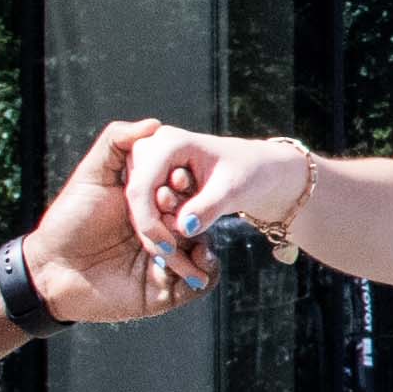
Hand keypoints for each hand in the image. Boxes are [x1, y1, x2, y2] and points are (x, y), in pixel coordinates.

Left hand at [11, 119, 197, 327]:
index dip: (184, 185)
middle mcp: (161, 232)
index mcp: (149, 206)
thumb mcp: (91, 175)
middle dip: (191, 214)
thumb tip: (153, 123)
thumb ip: (116, 143)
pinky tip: (196, 264)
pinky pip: (201, 283)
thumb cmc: (67, 220)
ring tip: (182, 241)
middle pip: (197, 220)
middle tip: (171, 215)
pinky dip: (206, 272)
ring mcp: (165, 262)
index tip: (176, 181)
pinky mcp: (165, 291)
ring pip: (202, 250)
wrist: (50, 270)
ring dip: (199, 244)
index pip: (184, 192)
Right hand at [145, 128, 326, 248]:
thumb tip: (183, 228)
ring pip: (138, 206)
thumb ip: (209, 207)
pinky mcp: (152, 177)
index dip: (149, 221)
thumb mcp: (233, 190)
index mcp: (170, 142)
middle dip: (153, 227)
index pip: (141, 186)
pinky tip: (183, 232)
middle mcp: (153, 147)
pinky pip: (146, 208)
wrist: (256, 169)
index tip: (169, 249)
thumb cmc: (249, 173)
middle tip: (180, 249)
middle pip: (135, 197)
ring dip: (158, 229)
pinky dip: (160, 225)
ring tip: (187, 238)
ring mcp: (150, 161)